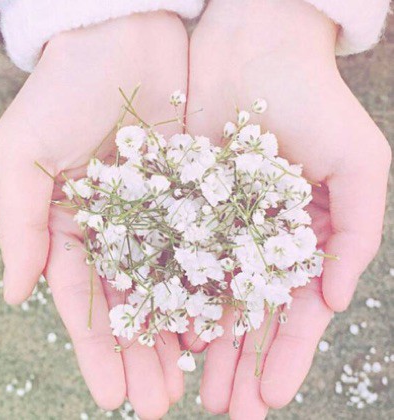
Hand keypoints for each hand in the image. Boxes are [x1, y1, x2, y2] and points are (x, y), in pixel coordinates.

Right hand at [0, 12, 187, 418]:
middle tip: (156, 405)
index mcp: (73, 226)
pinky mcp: (194, 195)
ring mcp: (159, 215)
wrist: (122, 41)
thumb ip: (21, 223)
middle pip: (131, 304)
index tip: (110, 396)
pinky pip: (204, 248)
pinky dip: (209, 286)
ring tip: (187, 381)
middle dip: (141, 355)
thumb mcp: (25, 154)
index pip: (85, 301)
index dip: (98, 349)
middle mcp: (118, 229)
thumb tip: (19, 294)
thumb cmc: (66, 91)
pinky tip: (219, 324)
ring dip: (177, 333)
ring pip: (170, 286)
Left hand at [185, 0, 390, 416]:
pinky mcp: (183, 206)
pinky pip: (177, 259)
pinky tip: (170, 332)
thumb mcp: (358, 163)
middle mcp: (260, 240)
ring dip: (206, 344)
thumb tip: (339, 298)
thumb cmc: (313, 103)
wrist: (255, 54)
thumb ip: (356, 232)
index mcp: (304, 237)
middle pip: (250, 314)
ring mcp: (220, 226)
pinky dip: (174, 297)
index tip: (270, 397)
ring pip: (211, 296)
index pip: (296, 309)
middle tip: (226, 411)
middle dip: (241, 364)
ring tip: (195, 390)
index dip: (285, 354)